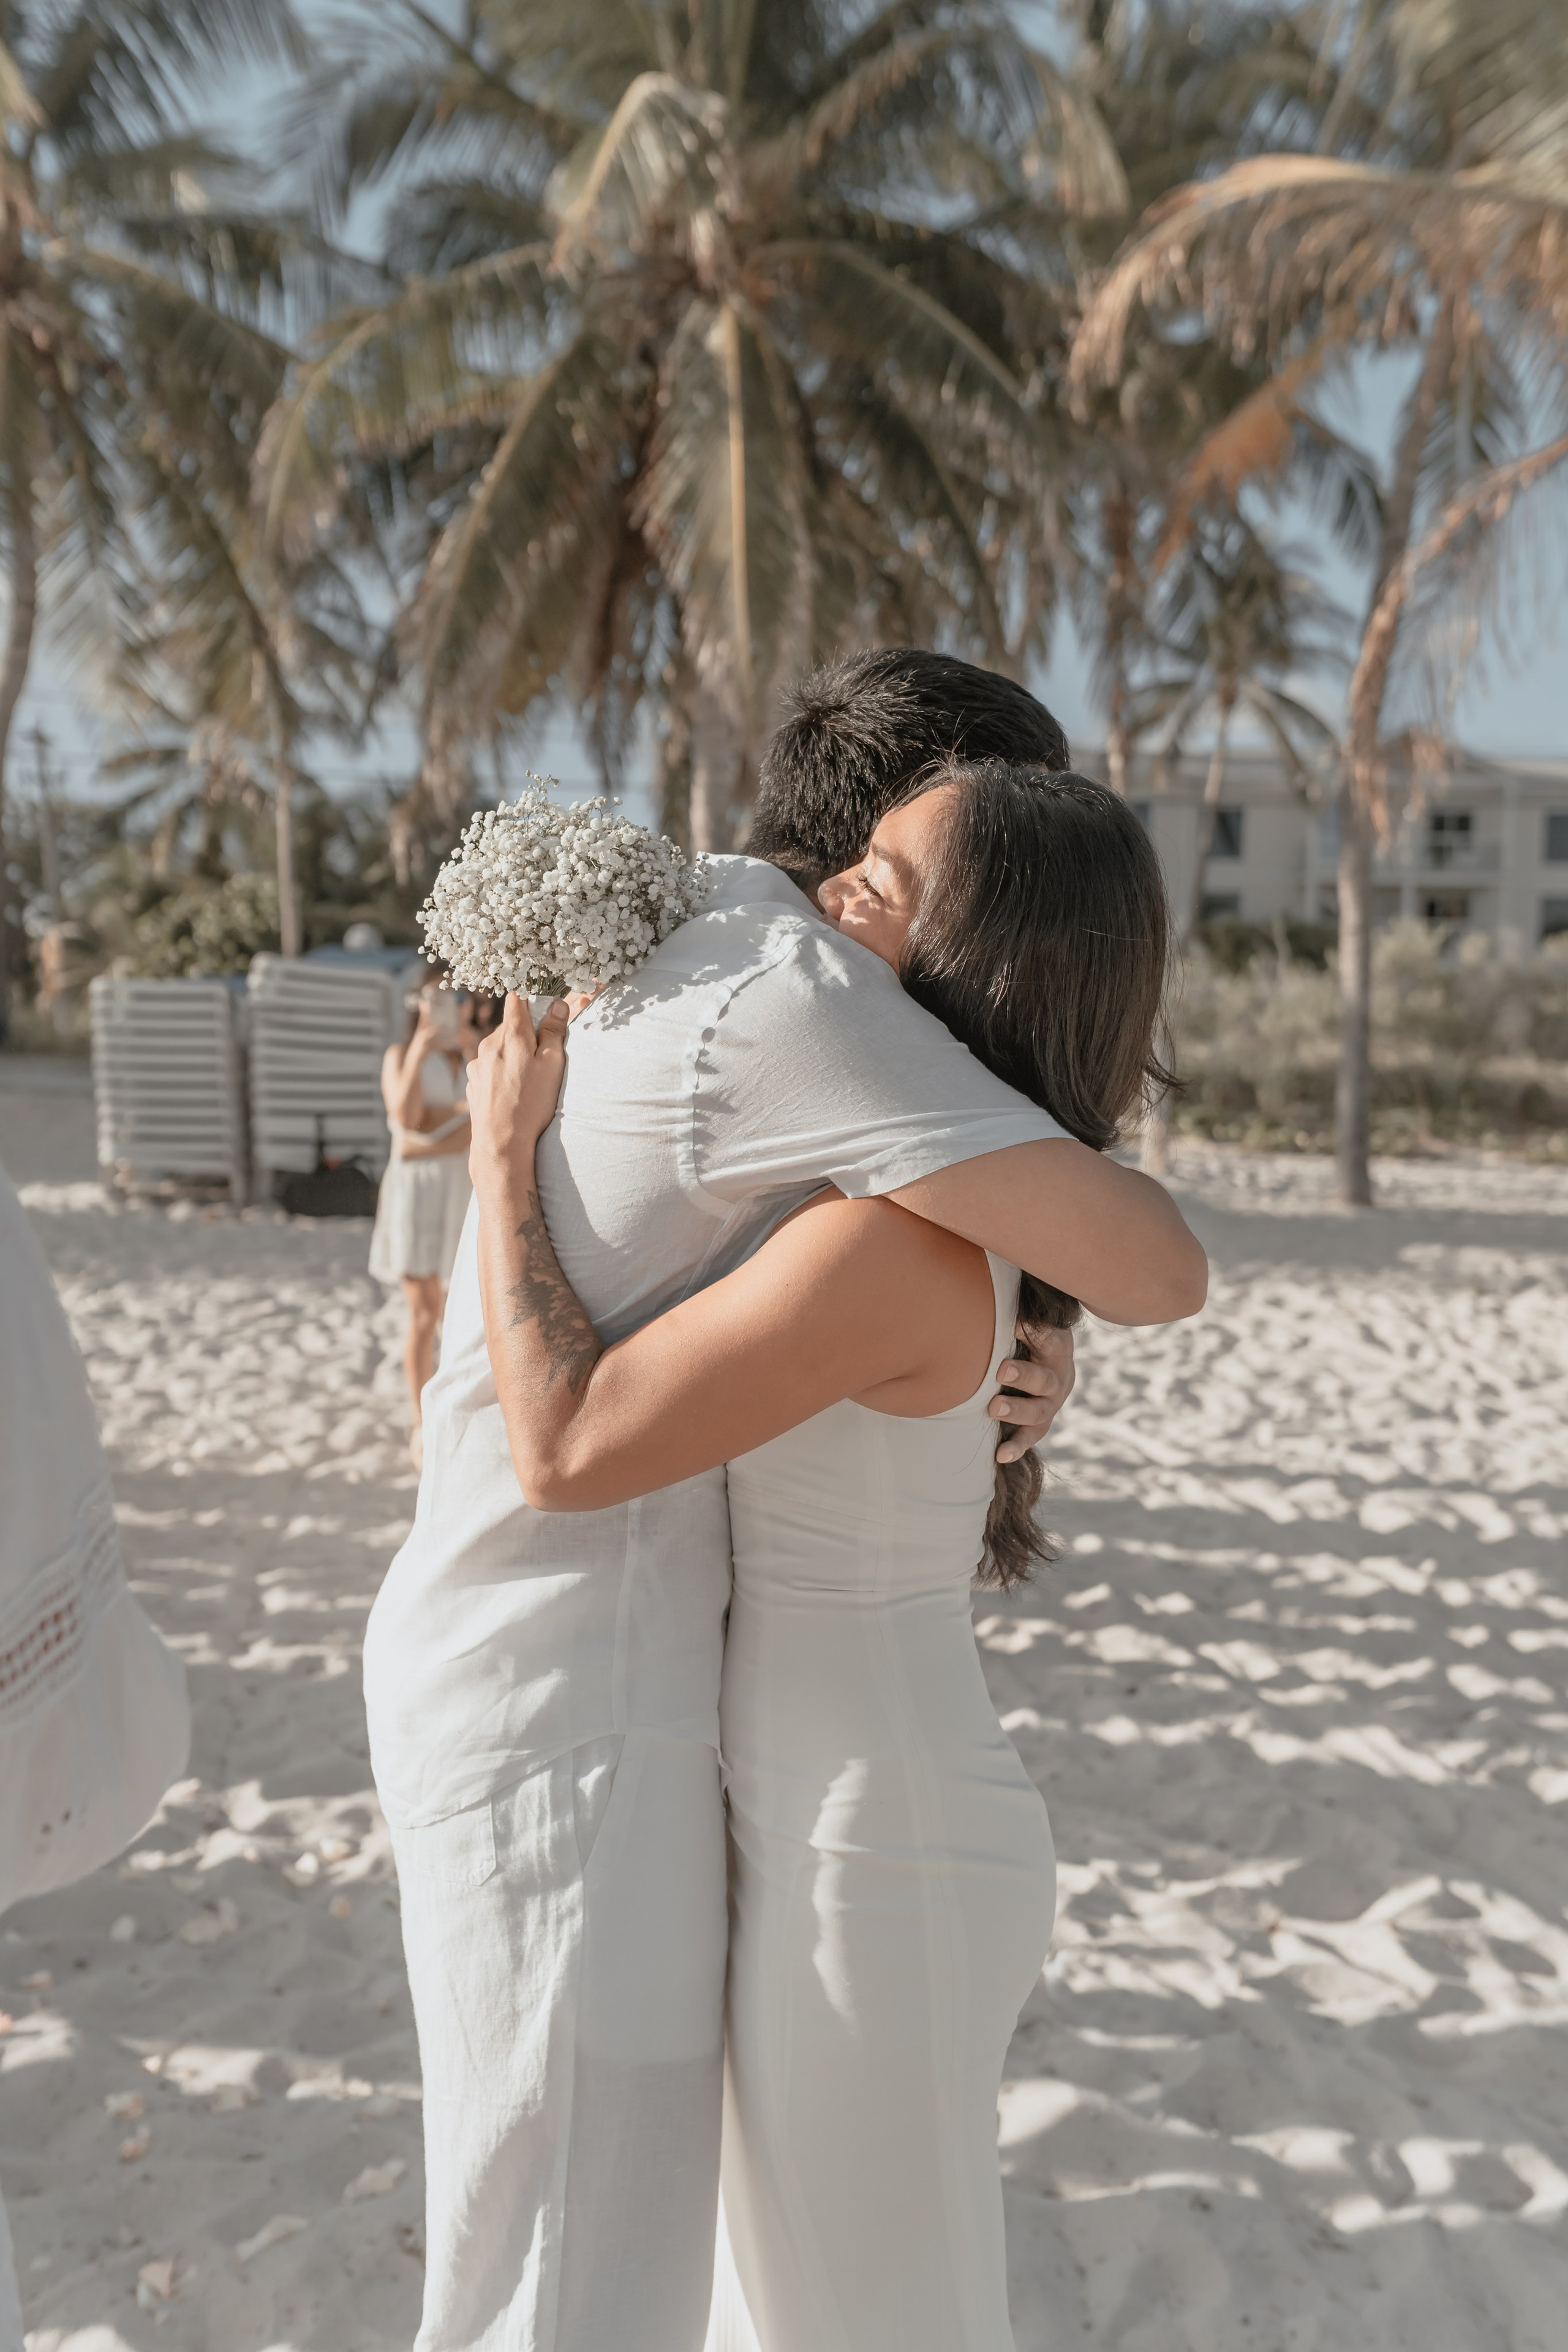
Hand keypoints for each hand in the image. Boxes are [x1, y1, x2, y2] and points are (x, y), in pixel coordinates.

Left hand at [467, 993, 569, 1178]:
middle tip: (543, 1056)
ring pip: (498, 1047)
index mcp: (511, 1034)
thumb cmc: (531, 1104)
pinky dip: (501, 1072)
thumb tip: (557, 1004)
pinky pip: (489, 1066)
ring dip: (512, 1054)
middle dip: (526, 1034)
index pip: (517, 997)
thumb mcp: (552, 1065)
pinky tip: (512, 1092)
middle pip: (509, 1025)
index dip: (531, 999)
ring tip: (527, 1081)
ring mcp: (477, 1063)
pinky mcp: (472, 1081)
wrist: (501, 1142)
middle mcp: (489, 1044)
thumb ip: (554, 1031)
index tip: (543, 1010)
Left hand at [987, 1317, 1075, 1463]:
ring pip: (1038, 1411)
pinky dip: (1016, 1446)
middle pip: (1044, 1379)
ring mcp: (1051, 1404)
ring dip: (1016, 1411)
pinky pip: (1030, 1437)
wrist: (1049, 1364)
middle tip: (1001, 1371)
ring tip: (994, 1408)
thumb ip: (1021, 1313)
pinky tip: (1001, 1455)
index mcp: (1057, 1347)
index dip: (1037, 1331)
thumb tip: (1007, 1299)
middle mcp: (1058, 1377)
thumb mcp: (1029, 1320)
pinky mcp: (1041, 1423)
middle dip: (1023, 1376)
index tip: (1017, 1324)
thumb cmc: (1029, 1335)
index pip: (1051, 1338)